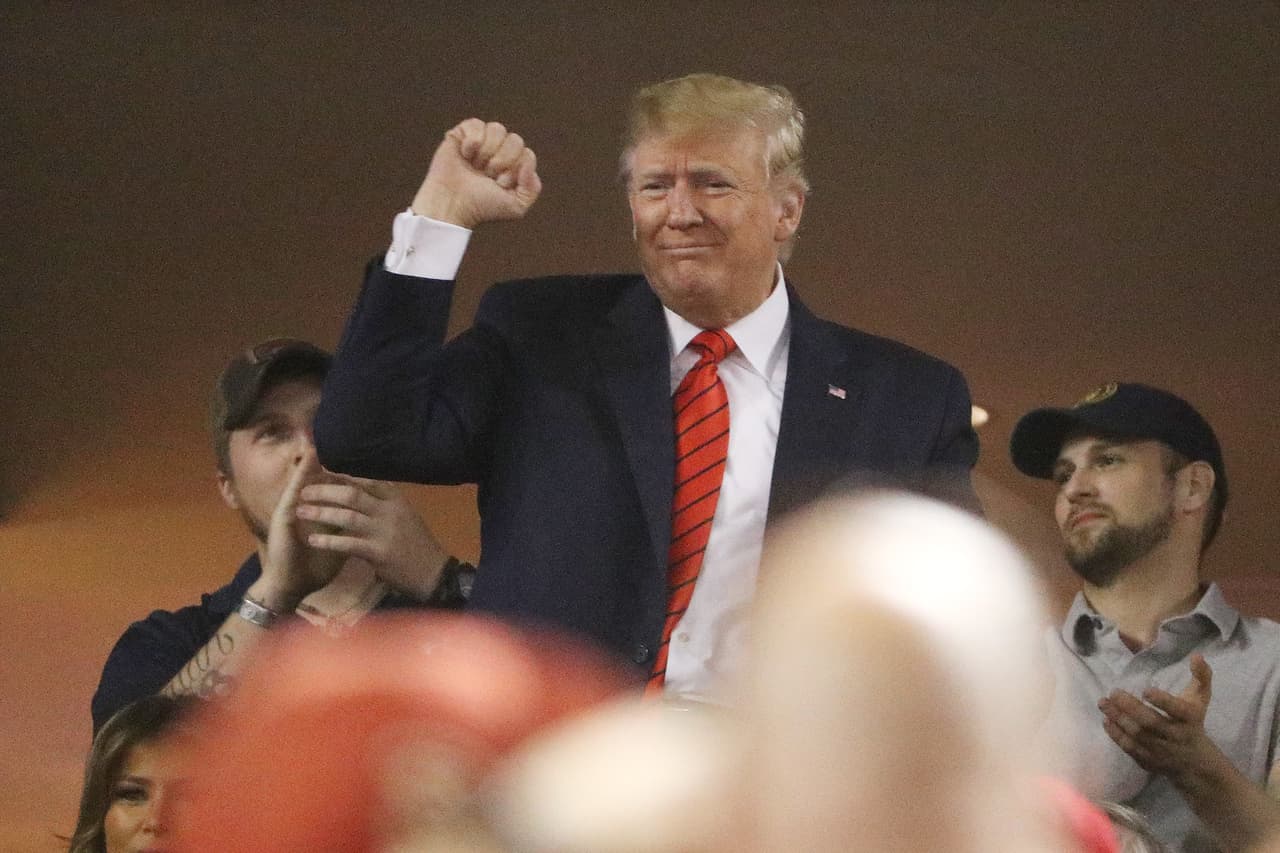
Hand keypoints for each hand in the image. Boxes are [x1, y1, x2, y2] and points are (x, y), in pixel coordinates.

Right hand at [256, 449, 347, 610]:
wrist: (292, 587)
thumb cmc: (314, 569)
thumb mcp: (339, 546)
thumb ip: (351, 531)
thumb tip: (369, 522)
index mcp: (319, 515)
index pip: (331, 490)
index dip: (339, 474)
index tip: (352, 456)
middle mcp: (304, 510)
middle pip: (315, 482)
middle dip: (321, 463)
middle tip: (324, 439)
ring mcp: (292, 513)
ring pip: (301, 484)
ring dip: (306, 466)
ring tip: (312, 445)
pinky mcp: (283, 521)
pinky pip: (290, 497)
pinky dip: (296, 481)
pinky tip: (302, 468)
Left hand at [297, 476, 449, 601]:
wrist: (433, 573)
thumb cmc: (417, 545)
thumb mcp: (406, 516)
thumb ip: (384, 504)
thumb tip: (360, 491)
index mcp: (396, 500)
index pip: (366, 481)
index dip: (342, 476)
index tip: (322, 472)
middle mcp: (390, 511)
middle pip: (352, 494)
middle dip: (325, 491)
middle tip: (304, 491)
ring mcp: (384, 531)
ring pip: (347, 516)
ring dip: (321, 513)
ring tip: (301, 512)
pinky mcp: (378, 552)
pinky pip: (347, 543)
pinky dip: (328, 541)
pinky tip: (312, 540)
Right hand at [410, 118, 541, 227]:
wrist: (453, 205)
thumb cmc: (482, 207)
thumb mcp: (516, 207)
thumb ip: (533, 188)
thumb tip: (529, 161)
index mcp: (513, 165)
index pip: (527, 153)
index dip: (515, 169)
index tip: (500, 184)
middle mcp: (499, 150)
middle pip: (515, 140)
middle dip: (502, 161)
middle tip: (487, 175)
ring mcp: (481, 141)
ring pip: (498, 128)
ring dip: (487, 152)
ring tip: (475, 166)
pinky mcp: (461, 134)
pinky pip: (476, 124)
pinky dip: (472, 142)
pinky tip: (464, 155)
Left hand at [1098, 654, 1215, 784]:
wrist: (1197, 764)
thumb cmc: (1194, 723)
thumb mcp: (1201, 700)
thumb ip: (1201, 677)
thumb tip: (1197, 655)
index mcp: (1190, 720)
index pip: (1177, 710)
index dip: (1163, 701)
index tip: (1146, 690)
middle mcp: (1175, 736)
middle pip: (1151, 723)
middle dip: (1130, 707)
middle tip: (1113, 692)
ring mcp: (1161, 751)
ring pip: (1137, 735)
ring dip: (1118, 718)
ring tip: (1103, 703)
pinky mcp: (1149, 760)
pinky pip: (1130, 748)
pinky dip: (1116, 735)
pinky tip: (1106, 720)